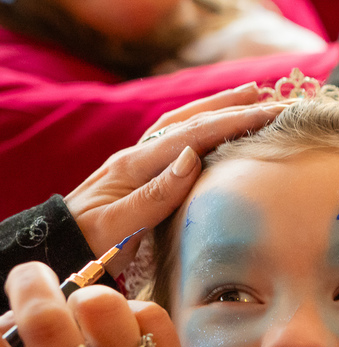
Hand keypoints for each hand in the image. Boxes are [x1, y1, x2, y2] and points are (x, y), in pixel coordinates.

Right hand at [0, 262, 189, 346]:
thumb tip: (15, 312)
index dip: (0, 315)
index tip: (3, 295)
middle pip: (48, 320)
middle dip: (31, 286)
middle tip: (30, 279)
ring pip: (104, 307)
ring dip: (85, 298)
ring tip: (81, 312)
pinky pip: (150, 314)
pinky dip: (131, 311)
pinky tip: (121, 331)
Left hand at [64, 84, 289, 271]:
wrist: (55, 250)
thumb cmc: (87, 247)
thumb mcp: (119, 227)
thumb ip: (155, 194)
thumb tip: (192, 157)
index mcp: (135, 166)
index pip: (193, 136)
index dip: (233, 122)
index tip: (270, 114)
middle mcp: (137, 156)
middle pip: (191, 121)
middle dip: (234, 107)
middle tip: (275, 99)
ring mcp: (137, 162)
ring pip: (182, 123)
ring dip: (218, 107)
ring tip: (250, 96)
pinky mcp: (140, 173)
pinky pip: (176, 138)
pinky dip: (201, 124)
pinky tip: (215, 124)